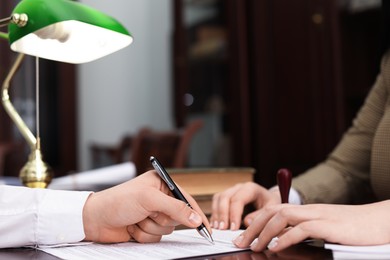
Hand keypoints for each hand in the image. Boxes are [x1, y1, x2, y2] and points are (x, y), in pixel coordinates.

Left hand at [82, 170, 209, 242]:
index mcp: (162, 184)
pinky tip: (132, 227)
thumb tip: (196, 219)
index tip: (205, 228)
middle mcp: (159, 199)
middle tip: (147, 213)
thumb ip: (175, 208)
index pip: (186, 199)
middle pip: (177, 218)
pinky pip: (156, 238)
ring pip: (167, 230)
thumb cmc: (119, 201)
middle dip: (161, 219)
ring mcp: (152, 214)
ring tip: (137, 219)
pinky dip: (144, 235)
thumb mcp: (149, 200)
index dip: (196, 213)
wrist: (95, 219)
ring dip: (151, 228)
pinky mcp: (146, 228)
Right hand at [210, 182, 279, 229]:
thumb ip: (260, 215)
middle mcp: (238, 187)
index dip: (233, 214)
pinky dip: (215, 214)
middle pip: (225, 197)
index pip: (237, 200)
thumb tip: (246, 222)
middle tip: (222, 229)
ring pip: (218, 198)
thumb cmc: (271, 203)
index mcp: (250, 188)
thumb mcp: (271, 209)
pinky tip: (216, 225)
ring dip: (216, 214)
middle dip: (222, 214)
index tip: (233, 229)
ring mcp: (231, 191)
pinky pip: (216, 203)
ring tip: (217, 228)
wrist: (269, 199)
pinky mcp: (226, 197)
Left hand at [232, 200, 389, 251]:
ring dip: (265, 232)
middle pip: (273, 212)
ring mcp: (320, 216)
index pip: (275, 210)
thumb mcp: (326, 229)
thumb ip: (304, 232)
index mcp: (307, 211)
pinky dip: (286, 237)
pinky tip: (276, 247)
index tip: (244, 235)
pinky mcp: (330, 226)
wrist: (382, 222)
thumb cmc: (355, 230)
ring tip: (254, 246)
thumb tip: (282, 241)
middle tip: (240, 242)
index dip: (256, 221)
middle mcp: (310, 210)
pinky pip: (302, 229)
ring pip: (283, 217)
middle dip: (253, 226)